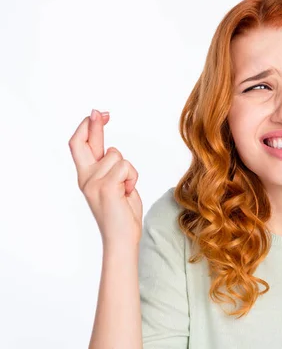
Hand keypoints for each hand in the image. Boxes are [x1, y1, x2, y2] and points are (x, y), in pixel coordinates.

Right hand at [68, 109, 142, 246]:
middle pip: (83, 142)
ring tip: (126, 189)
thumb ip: (111, 169)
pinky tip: (127, 192)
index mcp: (87, 177)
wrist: (122, 238)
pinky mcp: (105, 186)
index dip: (88, 128)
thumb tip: (111, 152)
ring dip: (129, 171)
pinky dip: (132, 178)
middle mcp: (86, 178)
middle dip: (93, 124)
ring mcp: (93, 182)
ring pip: (118, 156)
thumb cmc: (122, 214)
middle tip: (101, 112)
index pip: (80, 146)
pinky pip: (126, 167)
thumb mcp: (116, 185)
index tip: (98, 115)